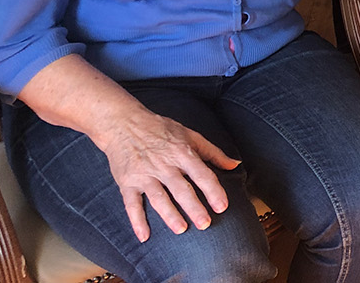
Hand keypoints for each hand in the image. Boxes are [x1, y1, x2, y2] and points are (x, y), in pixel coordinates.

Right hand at [97, 113, 238, 241]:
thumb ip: (213, 152)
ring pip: (159, 198)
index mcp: (182, 153)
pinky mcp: (127, 182)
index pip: (202, 174)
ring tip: (181, 229)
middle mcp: (164, 164)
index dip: (213, 191)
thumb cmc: (162, 129)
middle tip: (205, 224)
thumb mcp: (190, 135)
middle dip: (194, 207)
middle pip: (181, 189)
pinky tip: (144, 236)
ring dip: (170, 215)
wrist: (124, 124)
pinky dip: (137, 221)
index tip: (223, 207)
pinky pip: (132, 204)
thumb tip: (235, 165)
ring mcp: (144, 174)